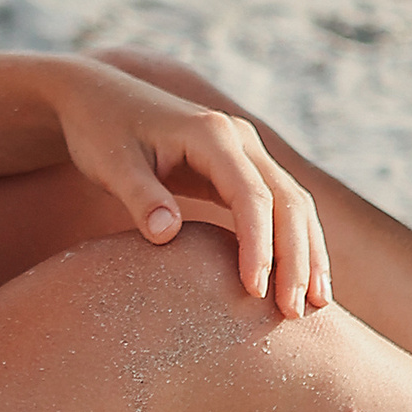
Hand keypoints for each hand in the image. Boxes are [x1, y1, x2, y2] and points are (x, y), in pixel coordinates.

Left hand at [47, 55, 330, 318]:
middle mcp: (239, 137)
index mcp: (211, 133)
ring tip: (314, 304)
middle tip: (294, 313)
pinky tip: (297, 278)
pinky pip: (278, 204)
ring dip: (306, 251)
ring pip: (293, 202)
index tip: (255, 292)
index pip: (252, 195)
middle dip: (296, 256)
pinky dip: (293, 240)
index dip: (259, 246)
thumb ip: (139, 197)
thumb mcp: (110, 163)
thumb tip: (166, 235)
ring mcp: (245, 150)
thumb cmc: (100, 132)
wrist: (97, 98)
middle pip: (287, 199)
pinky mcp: (240, 167)